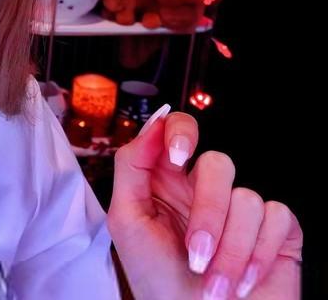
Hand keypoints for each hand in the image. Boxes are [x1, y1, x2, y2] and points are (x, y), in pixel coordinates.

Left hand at [108, 107, 302, 298]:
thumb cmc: (157, 279)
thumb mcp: (128, 221)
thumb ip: (132, 167)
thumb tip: (153, 123)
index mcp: (167, 182)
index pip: (179, 131)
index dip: (182, 132)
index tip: (178, 156)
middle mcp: (206, 190)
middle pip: (218, 164)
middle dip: (207, 214)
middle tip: (195, 255)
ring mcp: (243, 209)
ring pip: (248, 198)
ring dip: (230, 251)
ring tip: (214, 285)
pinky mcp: (278, 231)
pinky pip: (277, 218)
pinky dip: (257, 255)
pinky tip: (243, 281)